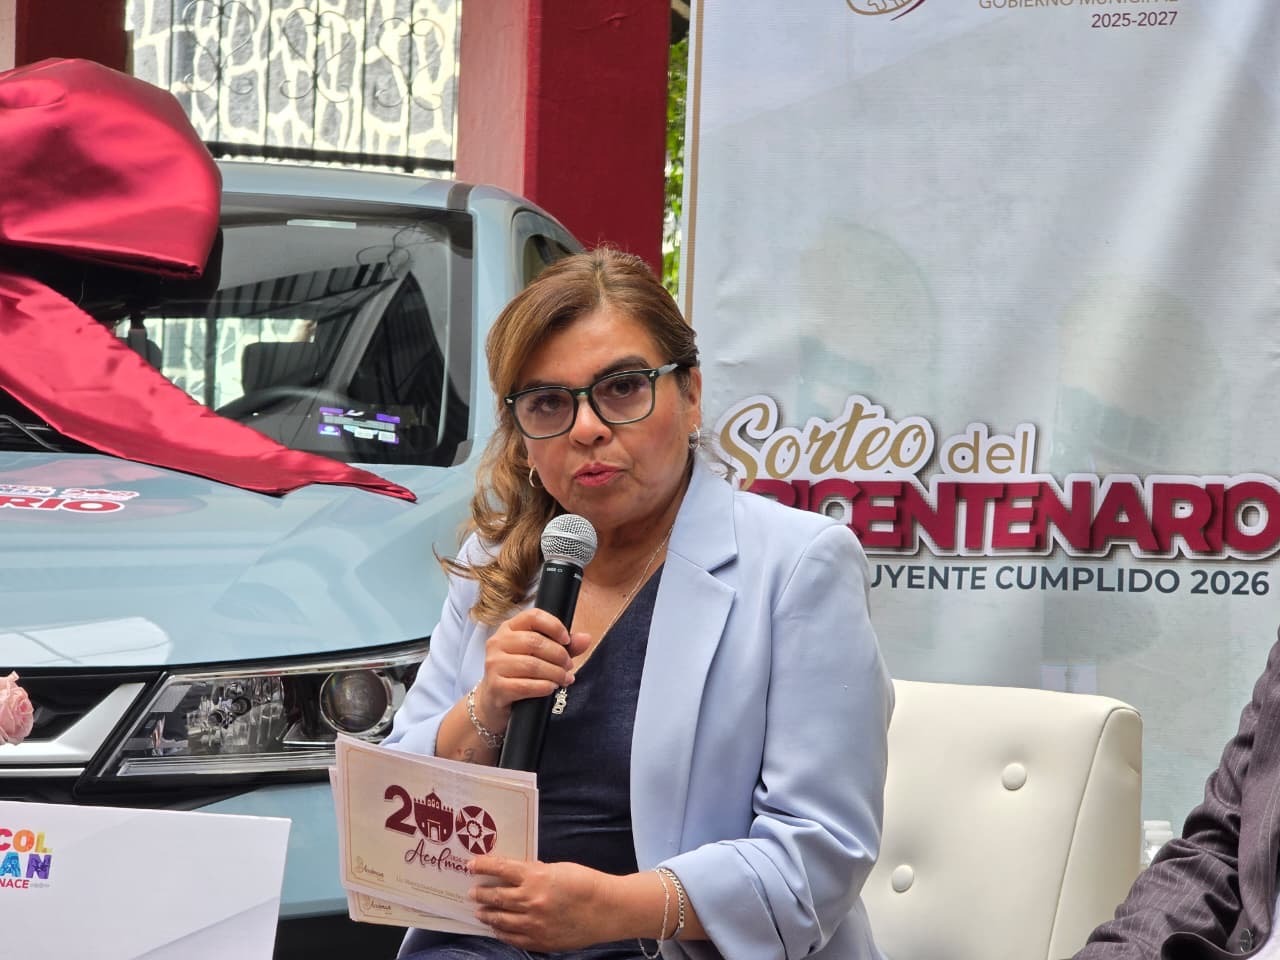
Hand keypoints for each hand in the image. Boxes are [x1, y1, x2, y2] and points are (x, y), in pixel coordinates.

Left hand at [469, 856, 611, 950]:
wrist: (607, 910)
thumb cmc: (586, 883)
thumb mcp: (557, 869)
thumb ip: (535, 873)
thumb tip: (515, 876)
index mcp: (536, 877)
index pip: (501, 869)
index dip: (483, 866)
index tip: (471, 865)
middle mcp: (530, 900)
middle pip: (496, 896)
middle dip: (481, 893)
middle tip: (472, 892)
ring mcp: (534, 923)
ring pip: (500, 919)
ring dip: (487, 914)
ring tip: (480, 911)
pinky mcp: (540, 941)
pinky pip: (513, 938)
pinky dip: (501, 933)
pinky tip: (497, 930)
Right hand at [472, 609, 590, 729]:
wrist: (494, 700)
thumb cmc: (519, 673)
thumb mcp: (540, 655)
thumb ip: (563, 646)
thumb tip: (586, 638)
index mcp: (509, 628)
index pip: (533, 616)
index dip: (554, 626)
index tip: (567, 640)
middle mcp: (497, 643)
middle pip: (534, 642)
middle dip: (559, 655)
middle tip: (569, 666)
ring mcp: (494, 665)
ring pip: (531, 665)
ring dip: (555, 673)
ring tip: (564, 679)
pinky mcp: (495, 687)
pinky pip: (525, 685)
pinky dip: (544, 687)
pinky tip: (551, 688)